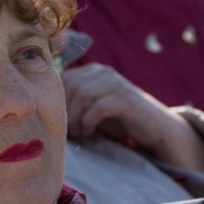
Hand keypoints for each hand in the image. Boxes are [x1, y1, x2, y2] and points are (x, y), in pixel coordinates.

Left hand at [62, 64, 203, 169]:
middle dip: (65, 110)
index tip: (59, 120)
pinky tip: (90, 132)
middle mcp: (104, 73)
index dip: (57, 100)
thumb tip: (48, 109)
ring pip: (82, 94)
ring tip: (78, 132)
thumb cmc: (120, 119)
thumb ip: (75, 101)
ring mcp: (116, 84)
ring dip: (75, 117)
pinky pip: (98, 107)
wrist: (155, 127)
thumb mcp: (94, 106)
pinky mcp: (125, 100)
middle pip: (70, 85)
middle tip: (68, 129)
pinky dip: (89, 122)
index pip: (64, 78)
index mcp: (94, 71)